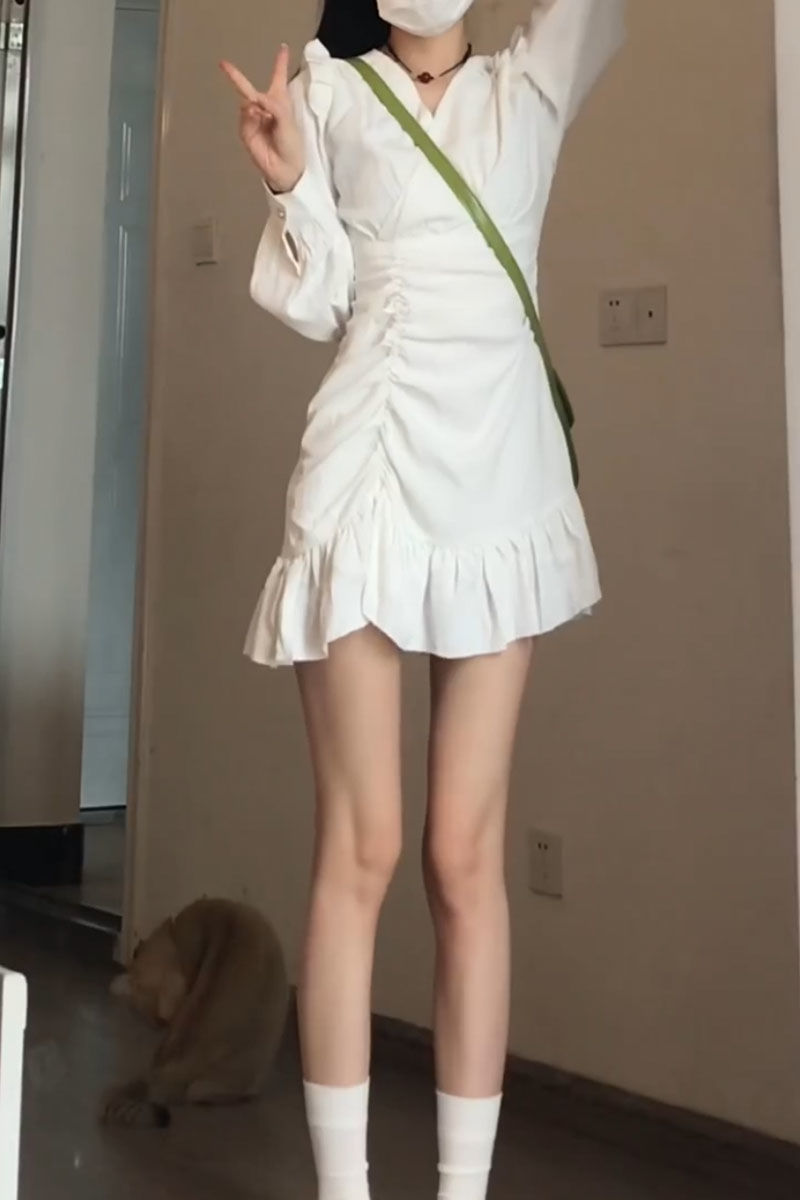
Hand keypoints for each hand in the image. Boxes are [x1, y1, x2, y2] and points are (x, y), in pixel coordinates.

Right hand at [220, 45, 304, 194]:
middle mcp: (265, 108)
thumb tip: (254, 99)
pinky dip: (249, 116)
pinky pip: (244, 117)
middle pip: (249, 88)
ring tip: (264, 115)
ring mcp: (253, 120)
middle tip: (223, 63)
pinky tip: (257, 118)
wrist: (285, 169)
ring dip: (253, 104)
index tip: (283, 47)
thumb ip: (274, 106)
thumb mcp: (288, 121)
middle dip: (236, 77)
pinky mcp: (246, 132)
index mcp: (279, 102)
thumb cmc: (292, 145)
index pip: (278, 78)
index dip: (280, 63)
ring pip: (246, 103)